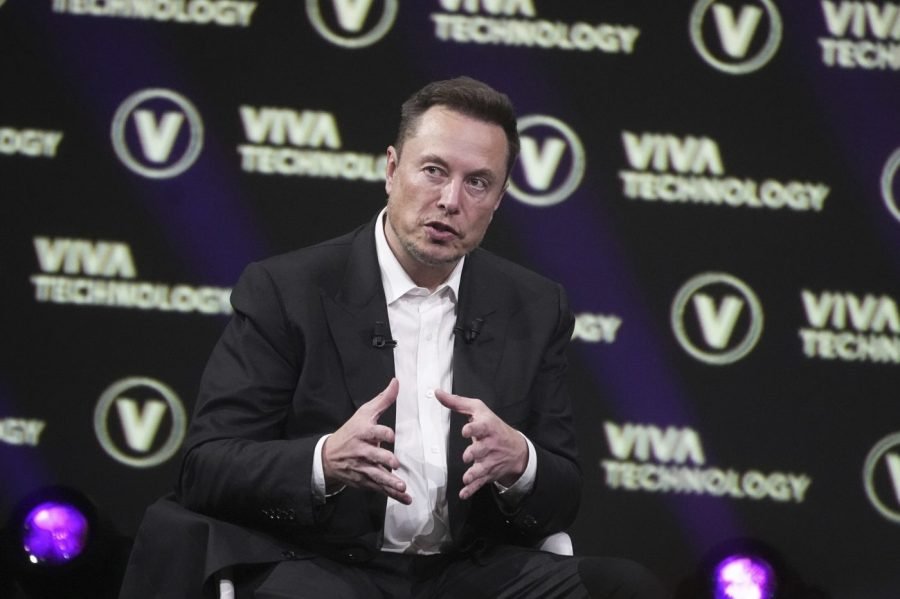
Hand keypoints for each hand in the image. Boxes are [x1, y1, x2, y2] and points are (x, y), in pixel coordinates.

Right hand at [322, 378, 411, 503]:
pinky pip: (380, 488)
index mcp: (362, 432)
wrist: (329, 456)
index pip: (373, 432)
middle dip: (383, 459)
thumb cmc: (351, 431)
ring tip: (401, 486)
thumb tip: (396, 382)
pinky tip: (406, 498)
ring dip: (389, 482)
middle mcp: (361, 451)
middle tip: (394, 462)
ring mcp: (363, 467)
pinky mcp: (365, 480)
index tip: (391, 435)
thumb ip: (383, 400)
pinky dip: (393, 495)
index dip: (383, 433)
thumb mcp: (364, 413)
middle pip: (373, 455)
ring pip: (377, 475)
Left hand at [434, 389, 527, 499]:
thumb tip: (437, 393)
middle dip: (475, 453)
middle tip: (467, 455)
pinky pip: (480, 482)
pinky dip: (472, 489)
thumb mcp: (478, 410)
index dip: (474, 429)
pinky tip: (464, 493)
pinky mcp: (488, 473)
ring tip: (467, 477)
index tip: (465, 431)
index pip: (482, 427)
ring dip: (475, 473)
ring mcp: (490, 460)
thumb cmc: (492, 425)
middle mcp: (490, 445)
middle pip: (483, 449)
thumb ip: (457, 403)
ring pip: (483, 468)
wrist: (516, 449)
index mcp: (488, 427)